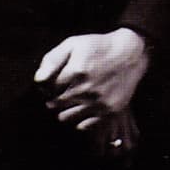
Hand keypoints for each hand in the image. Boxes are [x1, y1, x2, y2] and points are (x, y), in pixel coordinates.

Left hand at [33, 29, 149, 151]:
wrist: (130, 53)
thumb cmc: (98, 47)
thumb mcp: (73, 44)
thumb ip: (52, 60)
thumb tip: (39, 80)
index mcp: (76, 71)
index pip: (47, 88)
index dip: (46, 86)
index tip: (51, 84)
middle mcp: (86, 89)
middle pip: (54, 104)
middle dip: (53, 98)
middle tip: (60, 92)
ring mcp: (98, 102)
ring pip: (65, 117)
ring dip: (63, 110)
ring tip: (70, 100)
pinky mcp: (109, 111)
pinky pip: (83, 125)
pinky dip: (78, 119)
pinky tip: (82, 108)